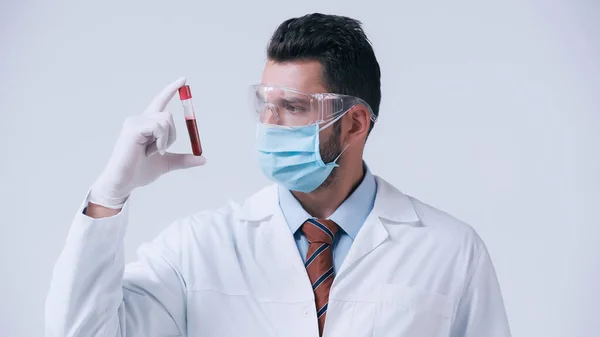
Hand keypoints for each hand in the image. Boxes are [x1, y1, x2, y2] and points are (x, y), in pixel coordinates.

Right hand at [89, 77, 205, 208]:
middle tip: (160, 150)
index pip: (160, 101)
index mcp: (147, 124)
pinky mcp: (133, 127)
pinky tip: (150, 151)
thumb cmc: (139, 171)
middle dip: (171, 136)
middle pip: (168, 115)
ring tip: (152, 151)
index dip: (171, 90)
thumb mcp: (167, 163)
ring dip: (166, 140)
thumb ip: (183, 160)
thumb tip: (203, 159)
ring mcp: (134, 121)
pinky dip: (161, 141)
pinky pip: (159, 127)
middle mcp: (139, 118)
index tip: (183, 80)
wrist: (124, 182)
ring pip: (165, 120)